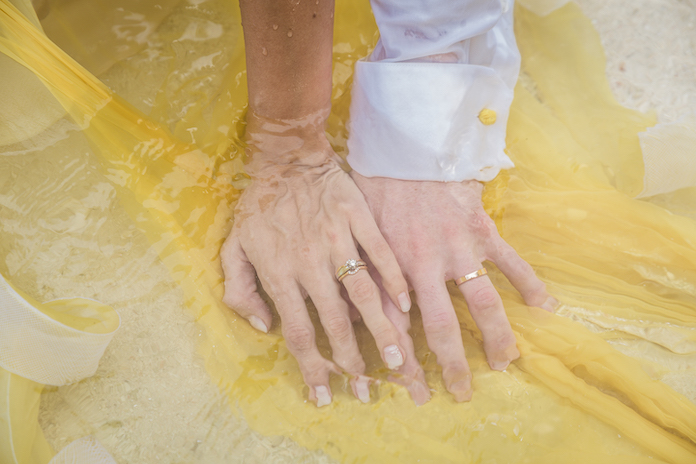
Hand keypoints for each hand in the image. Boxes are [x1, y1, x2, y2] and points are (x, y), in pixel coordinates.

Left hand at [220, 113, 412, 405]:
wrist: (284, 160)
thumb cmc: (258, 207)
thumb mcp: (233, 248)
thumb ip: (240, 291)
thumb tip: (265, 327)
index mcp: (278, 273)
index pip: (297, 332)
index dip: (312, 367)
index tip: (325, 395)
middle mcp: (309, 263)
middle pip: (334, 322)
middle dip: (352, 361)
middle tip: (368, 390)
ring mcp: (337, 240)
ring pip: (362, 293)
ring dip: (380, 329)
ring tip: (398, 359)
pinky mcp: (358, 219)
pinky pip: (380, 253)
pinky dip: (394, 279)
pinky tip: (406, 304)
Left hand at [352, 173, 556, 401]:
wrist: (406, 146)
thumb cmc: (376, 188)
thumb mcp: (358, 233)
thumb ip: (362, 274)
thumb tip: (356, 314)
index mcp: (391, 268)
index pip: (397, 329)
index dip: (403, 363)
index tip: (413, 391)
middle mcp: (425, 266)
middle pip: (441, 328)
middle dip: (451, 366)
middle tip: (460, 393)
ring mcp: (458, 250)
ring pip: (482, 304)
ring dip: (496, 339)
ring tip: (504, 364)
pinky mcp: (481, 230)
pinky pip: (512, 262)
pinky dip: (531, 285)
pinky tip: (548, 308)